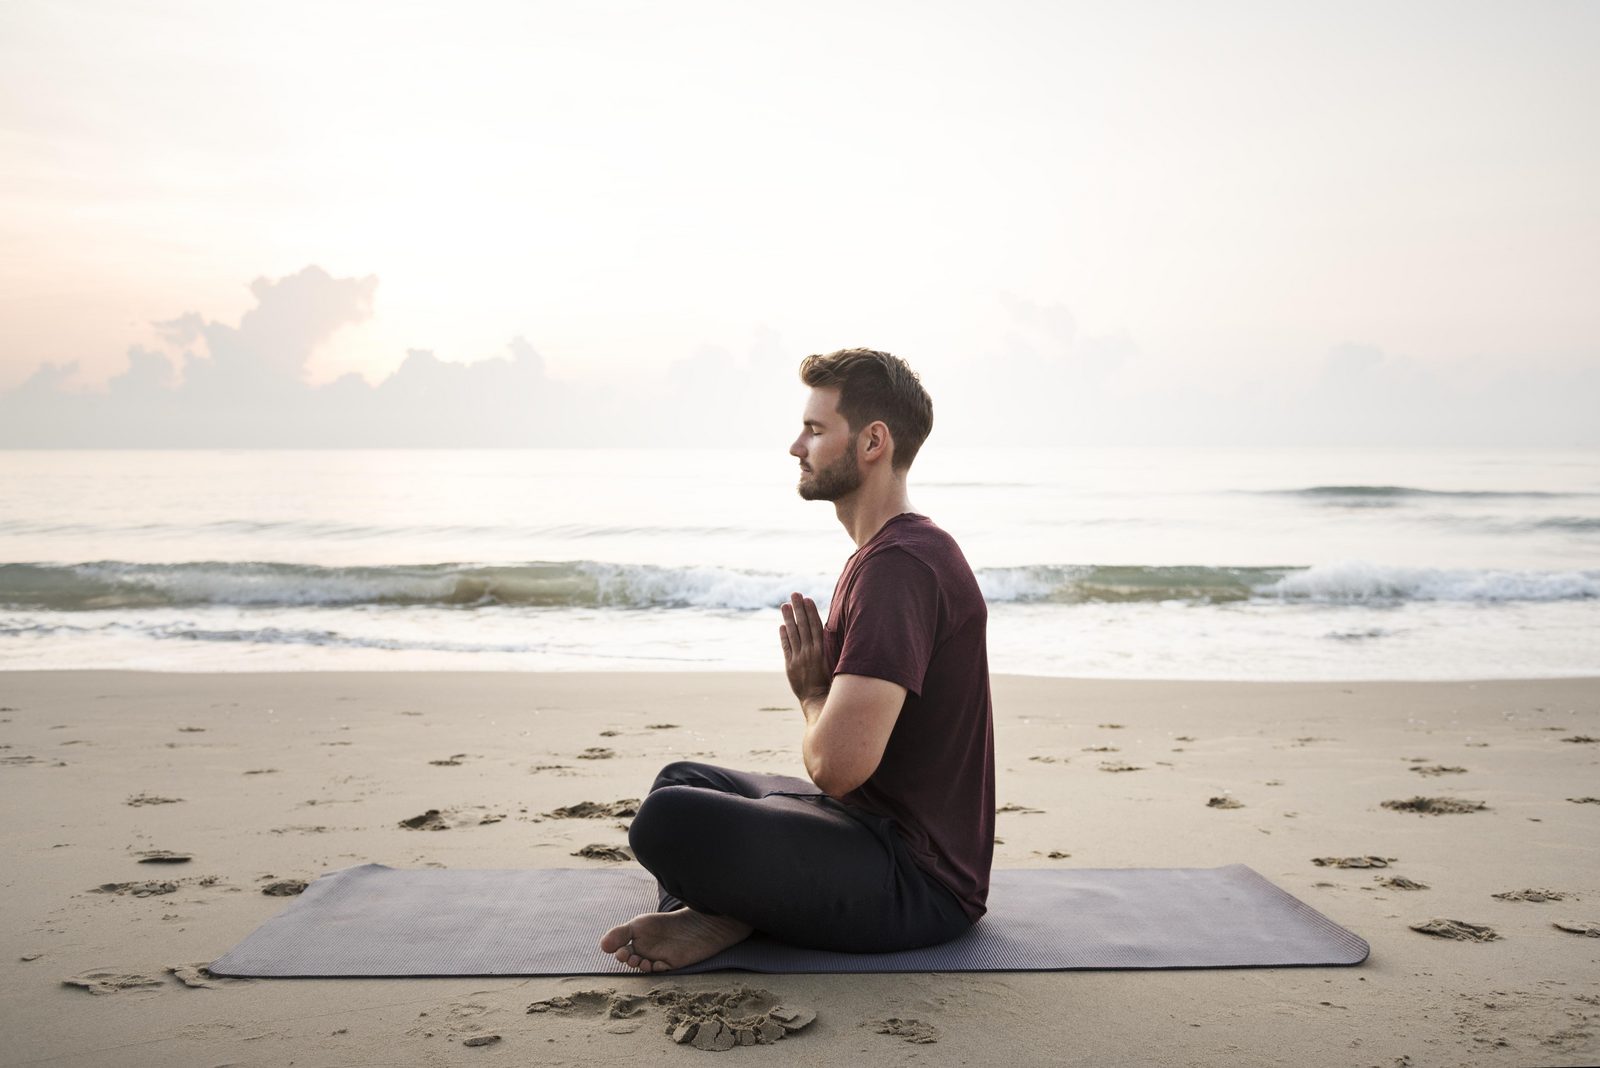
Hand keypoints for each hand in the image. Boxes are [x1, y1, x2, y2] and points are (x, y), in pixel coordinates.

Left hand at [779, 592, 830, 706]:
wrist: (818, 700)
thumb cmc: (831, 683)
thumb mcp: (835, 663)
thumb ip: (831, 648)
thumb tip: (830, 632)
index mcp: (822, 650)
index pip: (815, 626)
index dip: (811, 611)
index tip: (807, 599)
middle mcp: (809, 652)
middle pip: (803, 626)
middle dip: (798, 609)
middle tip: (794, 594)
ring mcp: (798, 658)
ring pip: (792, 634)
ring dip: (788, 618)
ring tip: (785, 605)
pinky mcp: (790, 666)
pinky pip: (786, 647)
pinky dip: (784, 636)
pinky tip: (781, 626)